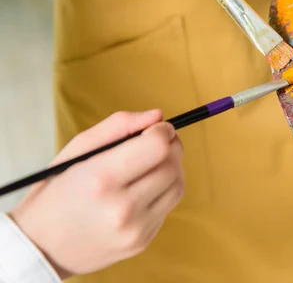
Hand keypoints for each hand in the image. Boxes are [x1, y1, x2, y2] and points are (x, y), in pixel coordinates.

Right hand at [9, 110, 184, 278]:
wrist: (42, 247)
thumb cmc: (58, 191)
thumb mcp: (76, 151)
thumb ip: (118, 126)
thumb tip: (158, 116)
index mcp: (100, 179)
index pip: (157, 146)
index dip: (163, 131)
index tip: (157, 127)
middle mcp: (121, 207)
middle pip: (171, 164)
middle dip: (171, 146)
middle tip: (157, 141)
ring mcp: (134, 229)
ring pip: (177, 184)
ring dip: (172, 167)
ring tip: (152, 163)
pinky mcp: (142, 241)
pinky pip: (169, 205)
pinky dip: (164, 190)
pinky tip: (144, 187)